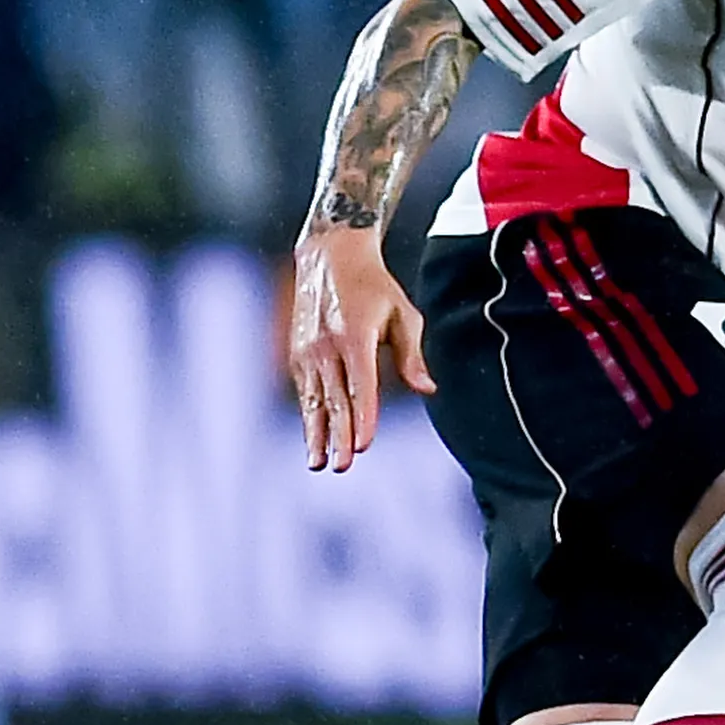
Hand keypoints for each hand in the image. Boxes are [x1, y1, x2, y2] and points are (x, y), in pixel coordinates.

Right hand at [288, 225, 431, 471]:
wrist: (330, 257)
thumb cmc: (376, 288)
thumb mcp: (403, 314)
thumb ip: (412, 355)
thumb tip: (427, 389)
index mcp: (355, 335)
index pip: (362, 385)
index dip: (364, 417)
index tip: (364, 446)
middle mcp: (326, 345)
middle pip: (335, 399)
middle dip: (339, 436)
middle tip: (343, 467)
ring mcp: (307, 350)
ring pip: (315, 400)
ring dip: (316, 434)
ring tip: (319, 463)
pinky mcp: (297, 353)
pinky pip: (306, 391)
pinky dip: (309, 416)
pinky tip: (313, 439)